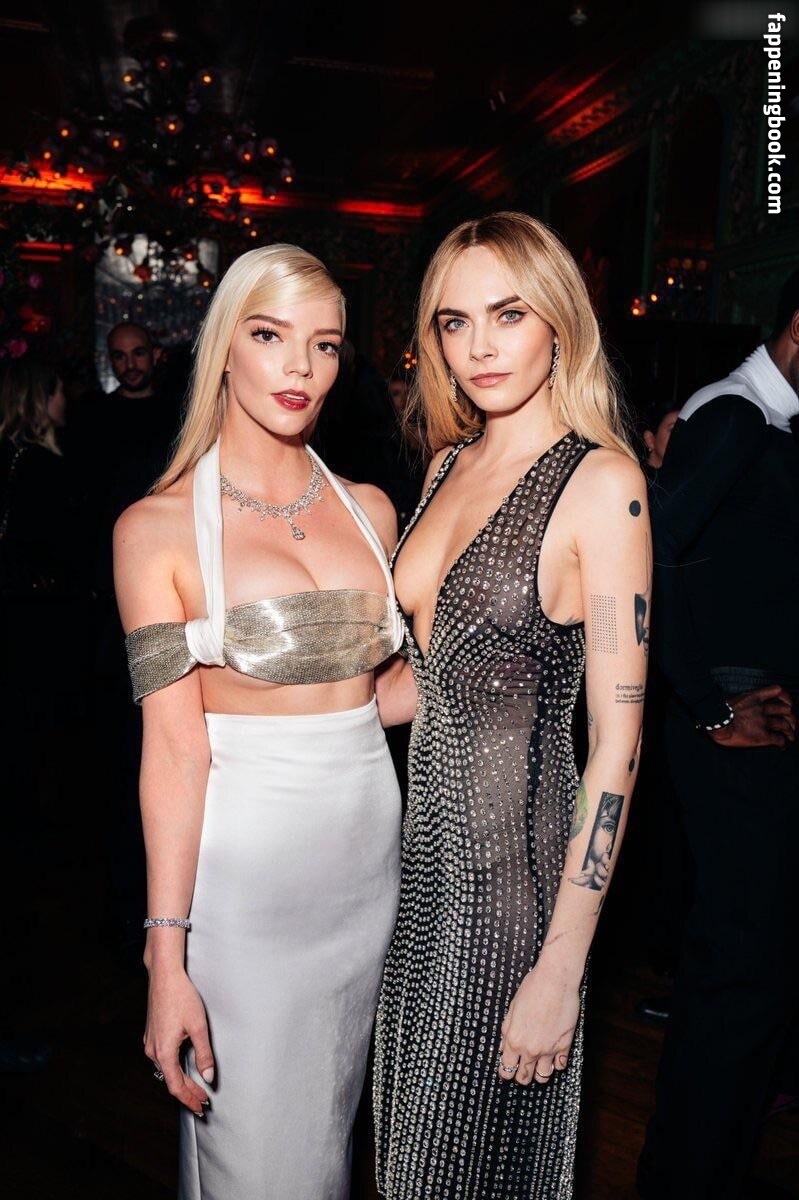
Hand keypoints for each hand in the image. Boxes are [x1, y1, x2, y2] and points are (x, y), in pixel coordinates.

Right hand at [144, 967, 214, 1114]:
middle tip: (203, 1101)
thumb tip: (208, 1076)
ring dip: (181, 1080)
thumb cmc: (181, 997)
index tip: (200, 1107)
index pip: (177, 1086)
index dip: (189, 1099)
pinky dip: (174, 1067)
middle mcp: (153, 1050)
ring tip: (196, 1087)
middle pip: (171, 1080)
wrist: (164, 976)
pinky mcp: (152, 1034)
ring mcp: (150, 1042)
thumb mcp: (199, 1027)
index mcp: (164, 1052)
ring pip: (166, 1069)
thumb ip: (204, 1054)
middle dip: (188, 1092)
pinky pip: (162, 1058)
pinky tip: (184, 1067)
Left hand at [497, 963, 579, 1086]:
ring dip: (539, 1073)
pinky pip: (560, 1066)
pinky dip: (556, 1064)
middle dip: (521, 1076)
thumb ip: (506, 1031)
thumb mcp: (512, 1009)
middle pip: (524, 1078)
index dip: (505, 1072)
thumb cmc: (533, 989)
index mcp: (514, 1040)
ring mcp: (549, 1049)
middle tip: (522, 1068)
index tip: (507, 1071)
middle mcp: (531, 1049)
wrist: (556, 980)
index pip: (506, 1069)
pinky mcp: (565, 1045)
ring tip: (538, 1064)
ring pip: (543, 1077)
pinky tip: (554, 1056)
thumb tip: (502, 1047)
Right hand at [709, 685, 795, 748]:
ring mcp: (763, 722)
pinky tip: (782, 746)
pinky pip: (778, 739)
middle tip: (793, 724)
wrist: (716, 723)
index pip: (777, 691)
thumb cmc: (719, 713)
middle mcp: (762, 708)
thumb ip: (745, 702)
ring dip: (790, 732)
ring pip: (784, 725)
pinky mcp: (762, 736)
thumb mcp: (734, 700)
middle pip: (785, 710)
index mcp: (754, 697)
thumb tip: (747, 706)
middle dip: (792, 718)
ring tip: (791, 737)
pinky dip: (783, 743)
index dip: (786, 697)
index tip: (789, 703)